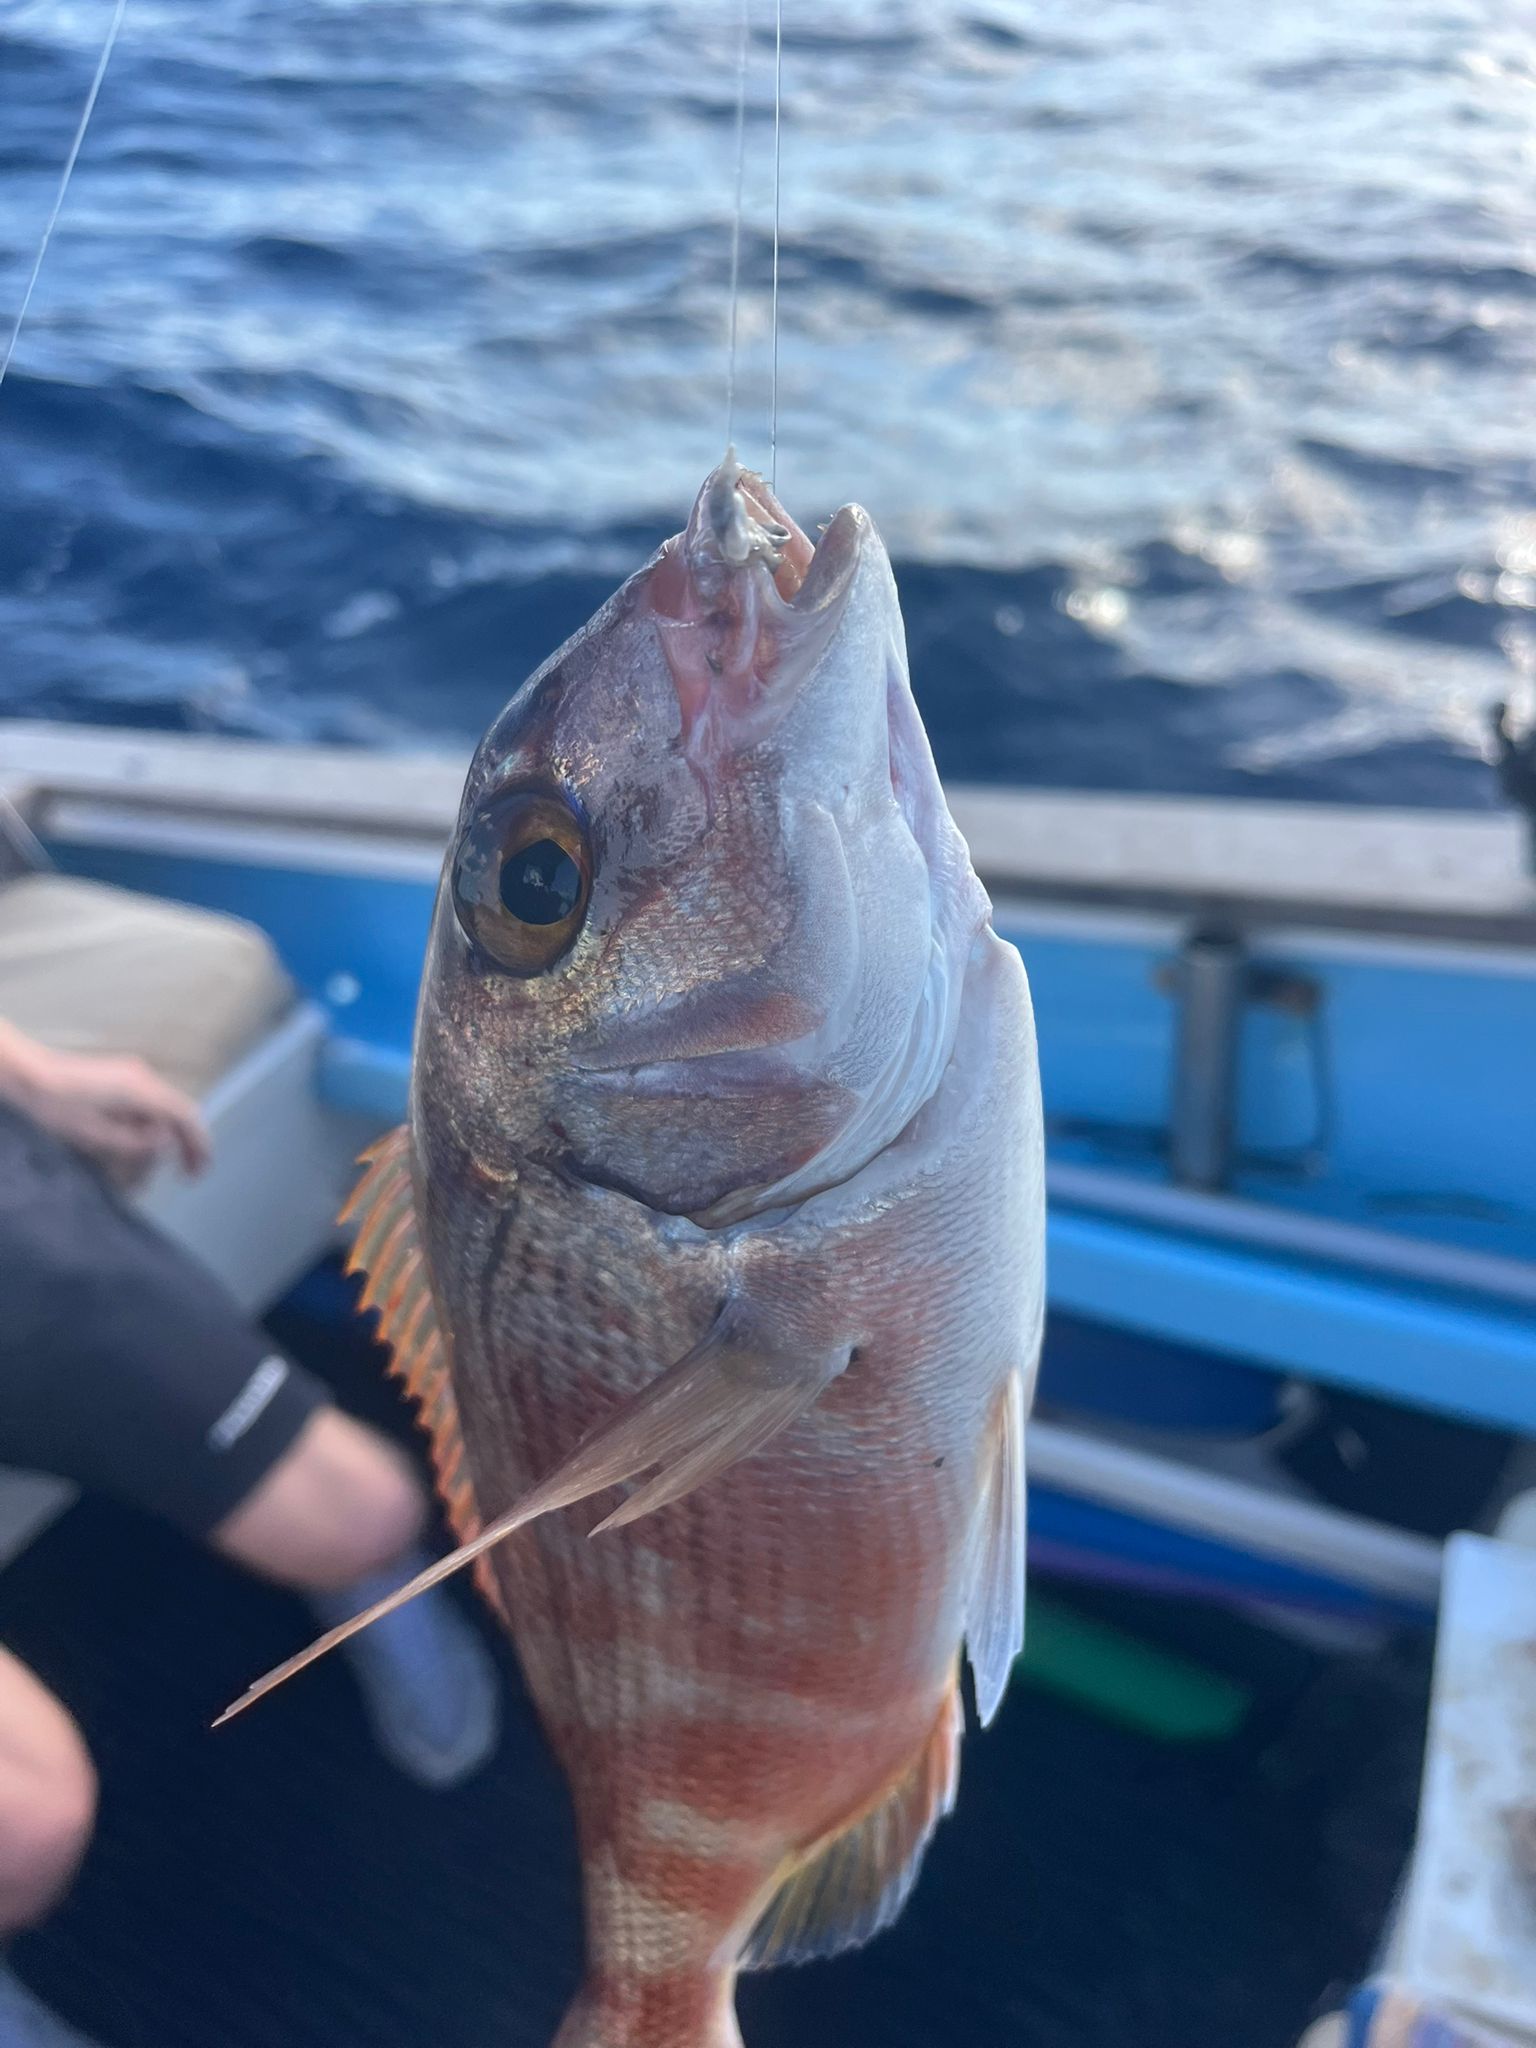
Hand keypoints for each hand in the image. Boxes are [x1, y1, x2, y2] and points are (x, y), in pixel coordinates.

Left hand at [0, 1022, 209, 1187]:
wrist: (27, 1077)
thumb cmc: (57, 1108)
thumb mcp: (99, 1135)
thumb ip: (138, 1142)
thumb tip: (167, 1144)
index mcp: (143, 1090)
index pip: (186, 1117)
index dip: (199, 1145)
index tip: (198, 1171)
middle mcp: (143, 1077)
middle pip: (176, 1115)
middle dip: (177, 1147)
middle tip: (181, 1176)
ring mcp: (130, 1075)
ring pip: (159, 1113)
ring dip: (156, 1142)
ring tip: (142, 1174)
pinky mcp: (117, 1078)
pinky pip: (142, 1106)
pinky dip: (143, 1130)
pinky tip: (129, 1152)